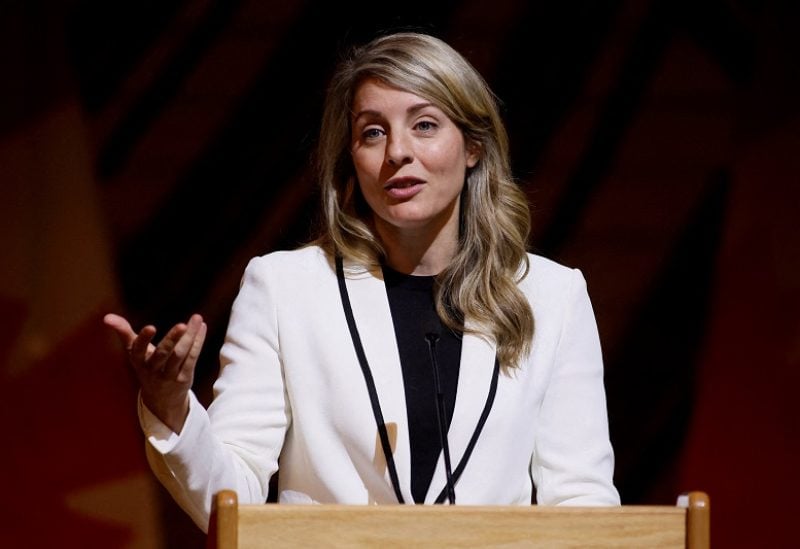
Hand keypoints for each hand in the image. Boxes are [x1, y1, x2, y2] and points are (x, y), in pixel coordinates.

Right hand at [104, 313, 206, 432]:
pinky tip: (201, 327)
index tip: (150, 327)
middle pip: (163, 354)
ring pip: (180, 355)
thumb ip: (123, 332)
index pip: (138, 349)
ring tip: (196, 318)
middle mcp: (153, 369)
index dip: (143, 339)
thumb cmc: (146, 366)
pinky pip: (192, 358)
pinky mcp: (184, 378)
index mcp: (138, 361)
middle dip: (172, 340)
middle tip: (182, 325)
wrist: (160, 399)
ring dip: (190, 337)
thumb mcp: (134, 352)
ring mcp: (169, 375)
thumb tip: (106, 317)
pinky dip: (198, 342)